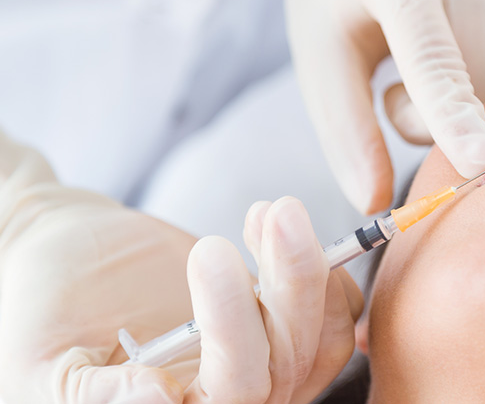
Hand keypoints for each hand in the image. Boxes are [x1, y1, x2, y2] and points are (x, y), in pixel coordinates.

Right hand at [0, 134, 360, 401]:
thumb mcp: (44, 366)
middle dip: (289, 285)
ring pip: (320, 337)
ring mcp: (262, 358)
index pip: (234, 393)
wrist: (59, 252)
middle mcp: (229, 398)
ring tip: (278, 209)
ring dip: (309, 268)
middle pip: (289, 363)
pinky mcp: (278, 318)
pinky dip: (323, 268)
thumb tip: (159, 399)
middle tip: (273, 210)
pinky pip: (335, 312)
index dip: (233, 329)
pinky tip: (270, 221)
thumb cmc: (41, 311)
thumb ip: (94, 396)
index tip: (208, 251)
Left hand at [286, 0, 484, 213]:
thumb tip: (376, 202)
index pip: (432, 58)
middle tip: (402, 85)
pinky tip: (478, 33)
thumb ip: (347, 131)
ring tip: (441, 51)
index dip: (453, 114)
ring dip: (481, 90)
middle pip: (479, 86)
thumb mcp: (322, 60)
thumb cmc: (341, 2)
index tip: (479, 159)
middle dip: (445, 114)